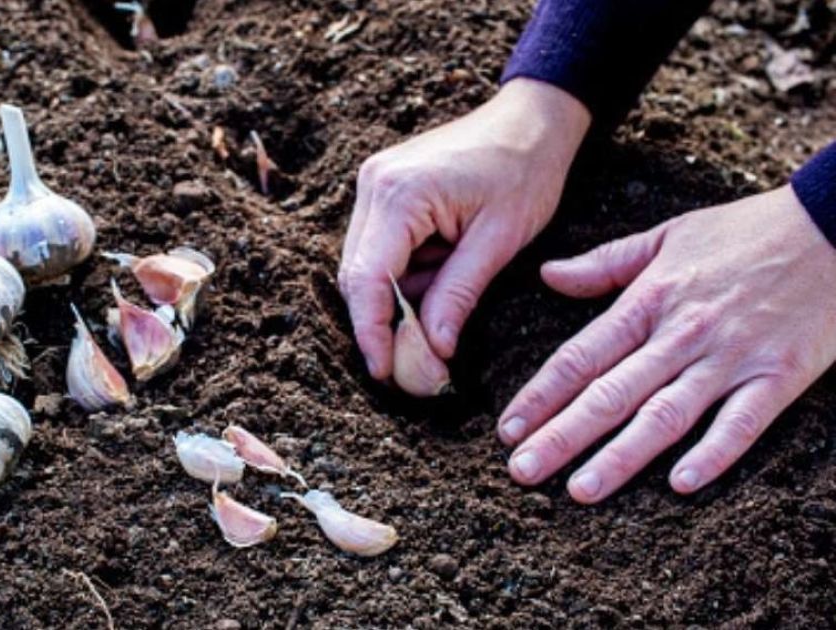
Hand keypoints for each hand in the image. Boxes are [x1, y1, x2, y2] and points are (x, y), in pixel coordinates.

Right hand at [339, 79, 590, 393]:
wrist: (532, 118)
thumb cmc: (525, 170)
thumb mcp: (500, 240)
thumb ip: (459, 295)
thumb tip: (434, 351)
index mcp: (399, 194)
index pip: (367, 279)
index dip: (372, 332)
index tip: (385, 372)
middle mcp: (374, 185)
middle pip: (357, 276)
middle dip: (382, 324)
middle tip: (413, 367)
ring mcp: (374, 185)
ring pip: (366, 266)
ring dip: (397, 300)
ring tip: (436, 322)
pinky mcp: (385, 191)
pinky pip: (381, 249)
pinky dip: (404, 277)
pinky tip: (437, 283)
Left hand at [500, 186, 835, 502]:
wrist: (834, 224)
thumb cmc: (745, 231)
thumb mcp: (667, 236)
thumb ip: (605, 263)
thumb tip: (548, 275)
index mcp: (649, 301)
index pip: (580, 357)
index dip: (540, 395)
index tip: (507, 429)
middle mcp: (682, 334)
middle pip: (610, 393)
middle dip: (561, 436)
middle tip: (521, 472)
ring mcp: (730, 358)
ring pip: (665, 415)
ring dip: (620, 456)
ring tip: (580, 490)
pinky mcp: (779, 376)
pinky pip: (742, 422)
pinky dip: (713, 453)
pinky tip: (680, 484)